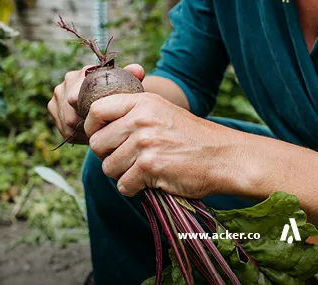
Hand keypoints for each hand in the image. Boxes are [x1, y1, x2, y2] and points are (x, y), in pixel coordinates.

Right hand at [49, 64, 144, 143]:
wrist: (104, 100)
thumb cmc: (118, 94)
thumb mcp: (127, 86)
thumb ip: (132, 76)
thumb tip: (137, 70)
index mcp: (85, 73)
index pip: (77, 95)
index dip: (84, 113)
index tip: (96, 125)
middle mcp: (68, 80)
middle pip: (69, 111)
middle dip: (84, 126)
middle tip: (100, 135)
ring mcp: (58, 94)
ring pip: (65, 121)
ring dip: (80, 132)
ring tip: (97, 135)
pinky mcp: (53, 107)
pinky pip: (61, 126)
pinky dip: (74, 134)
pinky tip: (87, 135)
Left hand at [84, 92, 247, 198]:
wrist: (225, 157)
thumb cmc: (192, 138)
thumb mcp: (162, 111)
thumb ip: (133, 112)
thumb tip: (97, 122)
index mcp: (141, 102)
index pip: (96, 110)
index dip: (93, 128)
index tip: (103, 138)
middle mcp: (140, 119)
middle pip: (97, 143)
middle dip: (108, 156)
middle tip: (128, 160)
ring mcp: (144, 142)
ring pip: (108, 167)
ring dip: (122, 175)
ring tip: (143, 170)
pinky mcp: (150, 166)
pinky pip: (123, 185)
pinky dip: (134, 189)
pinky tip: (150, 182)